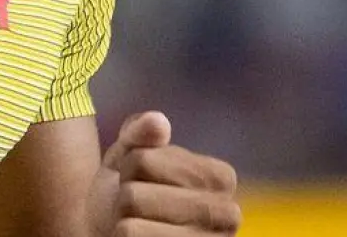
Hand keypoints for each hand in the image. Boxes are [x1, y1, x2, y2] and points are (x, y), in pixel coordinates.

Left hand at [89, 112, 240, 235]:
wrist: (119, 230)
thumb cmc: (134, 190)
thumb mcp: (131, 153)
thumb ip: (140, 132)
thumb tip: (158, 121)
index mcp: (221, 177)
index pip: (143, 160)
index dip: (130, 166)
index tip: (146, 179)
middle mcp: (227, 216)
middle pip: (135, 196)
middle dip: (125, 199)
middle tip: (139, 207)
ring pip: (130, 226)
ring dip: (123, 223)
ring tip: (140, 224)